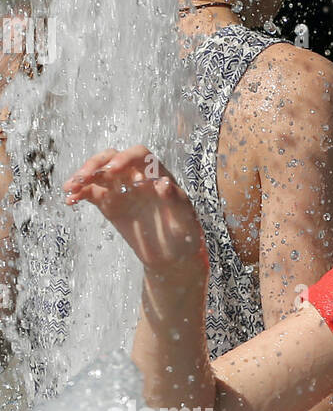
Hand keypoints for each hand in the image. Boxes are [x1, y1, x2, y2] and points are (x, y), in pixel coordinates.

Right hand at [63, 146, 206, 283]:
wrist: (172, 255)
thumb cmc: (183, 233)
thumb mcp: (184, 218)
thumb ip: (176, 200)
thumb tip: (163, 182)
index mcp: (156, 174)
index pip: (139, 155)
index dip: (125, 158)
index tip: (112, 170)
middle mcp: (135, 176)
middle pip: (111, 158)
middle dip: (96, 164)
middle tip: (84, 177)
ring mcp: (120, 188)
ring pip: (97, 174)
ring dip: (82, 177)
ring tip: (70, 187)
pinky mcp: (109, 202)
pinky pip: (90, 193)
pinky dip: (79, 194)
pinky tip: (70, 201)